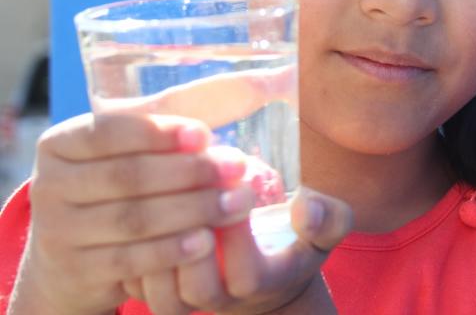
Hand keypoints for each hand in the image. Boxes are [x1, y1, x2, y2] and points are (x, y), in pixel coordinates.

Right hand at [9, 113, 255, 314]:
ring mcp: (58, 232)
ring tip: (236, 203)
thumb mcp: (142, 141)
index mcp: (62, 142)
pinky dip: (171, 250)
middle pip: (127, 176)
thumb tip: (265, 79)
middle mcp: (50, 185)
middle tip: (237, 168)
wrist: (74, 255)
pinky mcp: (76, 271)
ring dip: (192, 210)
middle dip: (189, 172)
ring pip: (133, 219)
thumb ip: (191, 108)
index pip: (108, 131)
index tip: (204, 135)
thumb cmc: (122, 179)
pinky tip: (206, 241)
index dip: (158, 133)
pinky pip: (129, 260)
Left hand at [126, 189, 352, 314]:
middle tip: (190, 189)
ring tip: (161, 195)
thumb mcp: (326, 229)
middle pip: (196, 288)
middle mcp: (222, 303)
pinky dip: (131, 247)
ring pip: (158, 292)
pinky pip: (133, 282)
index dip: (237, 235)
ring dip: (156, 244)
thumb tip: (306, 206)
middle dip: (192, 238)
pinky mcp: (154, 292)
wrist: (265, 279)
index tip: (234, 187)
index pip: (247, 275)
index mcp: (264, 284)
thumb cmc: (294, 241)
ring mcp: (184, 303)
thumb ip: (328, 217)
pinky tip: (140, 206)